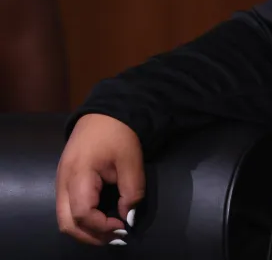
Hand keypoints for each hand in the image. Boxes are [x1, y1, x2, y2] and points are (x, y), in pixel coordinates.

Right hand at [55, 114, 144, 245]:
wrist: (105, 112)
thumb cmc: (119, 133)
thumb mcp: (131, 161)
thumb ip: (131, 191)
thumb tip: (127, 217)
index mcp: (78, 175)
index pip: (82, 214)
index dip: (102, 226)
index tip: (123, 226)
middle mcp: (63, 183)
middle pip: (67, 223)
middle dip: (91, 235)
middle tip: (115, 237)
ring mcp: (61, 182)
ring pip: (64, 219)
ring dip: (86, 229)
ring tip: (110, 230)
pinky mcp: (65, 181)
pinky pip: (68, 209)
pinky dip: (82, 219)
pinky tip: (101, 218)